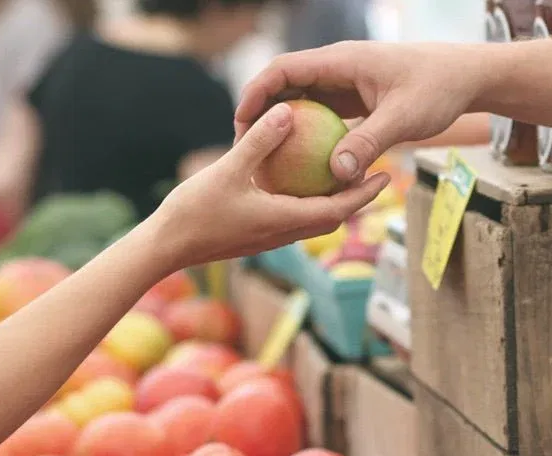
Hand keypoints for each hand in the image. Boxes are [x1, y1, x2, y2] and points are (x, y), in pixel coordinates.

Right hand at [149, 102, 389, 268]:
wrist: (165, 247)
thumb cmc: (194, 211)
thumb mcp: (228, 169)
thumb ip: (260, 141)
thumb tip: (288, 111)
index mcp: (284, 221)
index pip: (338, 210)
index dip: (365, 194)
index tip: (386, 176)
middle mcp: (283, 233)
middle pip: (332, 217)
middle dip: (357, 197)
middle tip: (375, 172)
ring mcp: (270, 237)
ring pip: (313, 219)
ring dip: (333, 200)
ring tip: (344, 173)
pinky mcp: (256, 235)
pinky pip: (292, 217)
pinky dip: (306, 200)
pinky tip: (298, 179)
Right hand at [235, 41, 485, 182]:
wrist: (466, 77)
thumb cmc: (438, 89)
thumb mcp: (403, 118)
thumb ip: (368, 143)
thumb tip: (336, 173)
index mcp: (342, 61)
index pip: (284, 69)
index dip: (256, 93)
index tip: (241, 123)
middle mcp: (338, 69)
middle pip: (286, 85)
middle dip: (262, 113)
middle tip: (245, 148)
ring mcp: (346, 84)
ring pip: (303, 102)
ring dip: (284, 127)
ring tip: (266, 159)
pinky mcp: (356, 100)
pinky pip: (323, 116)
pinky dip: (309, 136)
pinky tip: (303, 166)